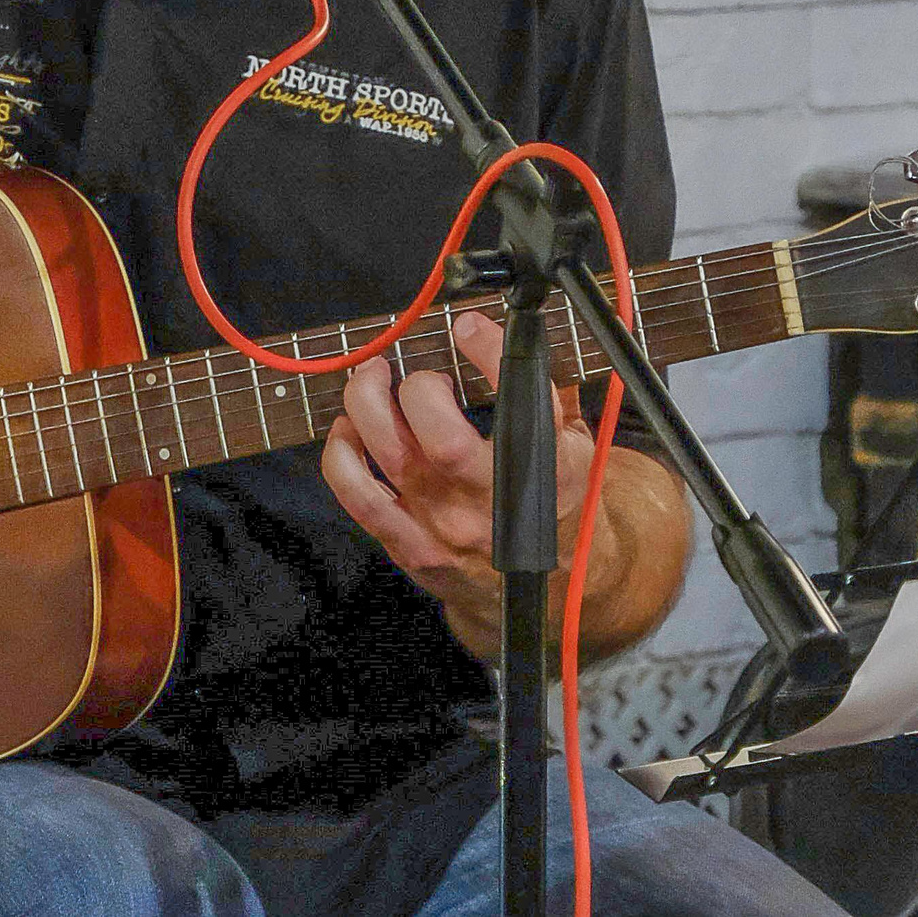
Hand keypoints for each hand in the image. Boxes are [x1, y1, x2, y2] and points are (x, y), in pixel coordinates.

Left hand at [321, 311, 600, 655]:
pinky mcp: (412, 546)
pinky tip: (347, 430)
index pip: (519, 398)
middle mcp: (493, 498)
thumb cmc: (553, 501)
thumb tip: (510, 326)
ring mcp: (447, 525)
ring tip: (370, 379)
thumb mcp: (576, 445)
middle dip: (418, 387)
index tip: (467, 327)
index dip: (487, 350)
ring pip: (390, 455)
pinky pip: (358, 496)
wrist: (546, 591)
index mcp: (544, 465)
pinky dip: (341, 454)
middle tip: (412, 373)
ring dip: (367, 404)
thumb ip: (548, 387)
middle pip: (441, 435)